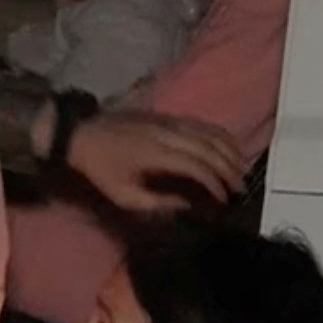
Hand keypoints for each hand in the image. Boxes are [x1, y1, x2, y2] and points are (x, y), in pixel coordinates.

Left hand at [64, 109, 244, 213]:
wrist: (83, 134)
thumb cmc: (101, 169)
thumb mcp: (123, 196)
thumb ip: (157, 204)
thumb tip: (187, 207)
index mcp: (157, 154)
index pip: (197, 166)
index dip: (215, 184)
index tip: (224, 200)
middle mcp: (168, 134)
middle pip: (210, 149)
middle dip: (229, 170)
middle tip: (239, 190)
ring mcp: (170, 121)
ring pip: (210, 133)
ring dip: (230, 152)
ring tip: (240, 172)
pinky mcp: (169, 116)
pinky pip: (202, 123)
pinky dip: (220, 135)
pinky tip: (229, 148)